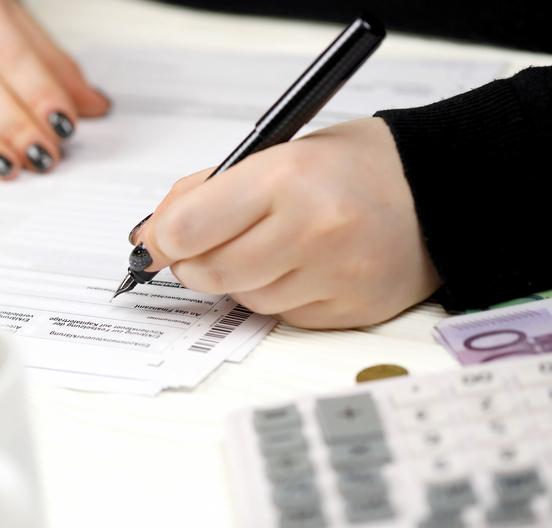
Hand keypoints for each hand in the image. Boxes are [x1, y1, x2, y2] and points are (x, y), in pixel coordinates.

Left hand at [130, 117, 440, 328]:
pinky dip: (276, 297)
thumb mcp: (275, 154)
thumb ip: (208, 193)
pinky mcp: (347, 310)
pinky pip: (281, 316)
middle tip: (203, 248)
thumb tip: (151, 237)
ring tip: (269, 247)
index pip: (187, 230)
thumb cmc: (347, 168)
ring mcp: (333, 275)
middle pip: (209, 273)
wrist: (433, 191)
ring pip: (243, 300)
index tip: (157, 243)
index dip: (161, 241)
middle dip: (193, 264)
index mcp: (284, 177)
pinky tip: (301, 268)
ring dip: (238, 281)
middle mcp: (310, 229)